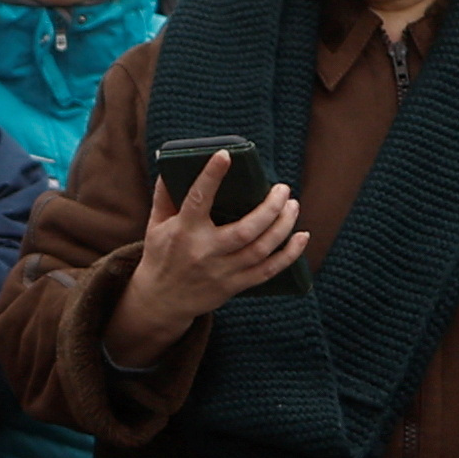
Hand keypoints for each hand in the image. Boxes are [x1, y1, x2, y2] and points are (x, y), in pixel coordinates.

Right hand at [105, 171, 313, 365]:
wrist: (160, 301)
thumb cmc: (160, 256)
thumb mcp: (156, 225)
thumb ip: (165, 196)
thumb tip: (172, 165)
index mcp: (183, 231)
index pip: (198, 199)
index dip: (211, 176)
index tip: (225, 156)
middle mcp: (204, 251)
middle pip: (246, 229)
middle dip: (270, 207)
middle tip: (282, 189)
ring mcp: (221, 271)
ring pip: (262, 248)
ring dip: (283, 225)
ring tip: (292, 206)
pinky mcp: (234, 286)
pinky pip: (268, 270)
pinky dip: (289, 254)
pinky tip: (301, 236)